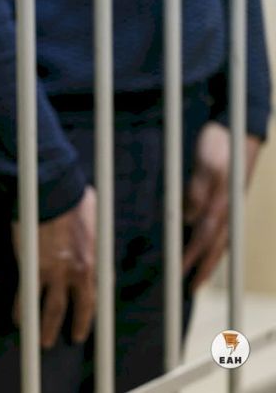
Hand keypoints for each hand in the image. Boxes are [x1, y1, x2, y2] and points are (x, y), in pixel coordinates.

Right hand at [13, 187, 95, 348]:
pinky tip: (20, 321)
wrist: (53, 194)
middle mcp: (79, 271)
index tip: (88, 316)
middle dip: (77, 325)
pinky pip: (28, 298)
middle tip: (72, 338)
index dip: (92, 307)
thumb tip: (91, 224)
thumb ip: (92, 230)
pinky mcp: (35, 270)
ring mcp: (57, 273)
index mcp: (95, 259)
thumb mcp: (93, 216)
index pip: (98, 291)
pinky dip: (23, 311)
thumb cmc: (72, 198)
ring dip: (47, 328)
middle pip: (81, 307)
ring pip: (53, 310)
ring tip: (43, 342)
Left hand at [183, 122, 260, 291]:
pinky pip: (224, 230)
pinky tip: (210, 250)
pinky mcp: (231, 201)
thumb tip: (189, 217)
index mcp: (221, 203)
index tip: (178, 273)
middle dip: (202, 268)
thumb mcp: (206, 161)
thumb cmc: (220, 143)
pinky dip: (216, 245)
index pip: (203, 238)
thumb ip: (198, 189)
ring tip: (200, 277)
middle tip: (190, 288)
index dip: (190, 256)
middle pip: (215, 246)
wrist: (238, 128)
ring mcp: (232, 206)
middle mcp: (229, 209)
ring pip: (221, 241)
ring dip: (210, 261)